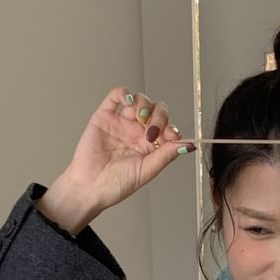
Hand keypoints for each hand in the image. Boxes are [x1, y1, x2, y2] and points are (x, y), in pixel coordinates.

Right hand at [38, 87, 193, 233]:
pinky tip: (128, 99)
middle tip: (151, 131)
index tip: (171, 136)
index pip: (168, 127)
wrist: (90, 187)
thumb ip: (167, 155)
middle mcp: (137, 132)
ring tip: (141, 117)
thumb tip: (189, 145)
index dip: (171, 128)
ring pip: (139, 101)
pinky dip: (124, 92)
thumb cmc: (116, 184)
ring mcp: (121, 123)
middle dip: (159, 116)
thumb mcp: (147, 171)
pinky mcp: (104, 116)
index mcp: (151, 145)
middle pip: (157, 111)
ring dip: (145, 104)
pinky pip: (115, 97)